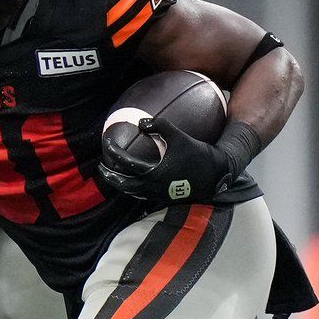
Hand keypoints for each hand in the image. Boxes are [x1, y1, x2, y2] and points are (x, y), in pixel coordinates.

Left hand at [99, 116, 236, 204]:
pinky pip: (143, 194)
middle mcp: (153, 187)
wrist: (215, 173)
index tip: (106, 143)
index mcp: (154, 173)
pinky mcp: (165, 197)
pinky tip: (134, 182)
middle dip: (110, 176)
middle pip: (124, 184)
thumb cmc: (197, 154)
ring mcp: (159, 194)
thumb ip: (159, 125)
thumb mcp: (179, 136)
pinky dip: (133, 188)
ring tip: (115, 176)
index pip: (125, 163)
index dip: (113, 152)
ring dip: (121, 184)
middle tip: (102, 168)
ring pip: (133, 192)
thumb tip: (141, 122)